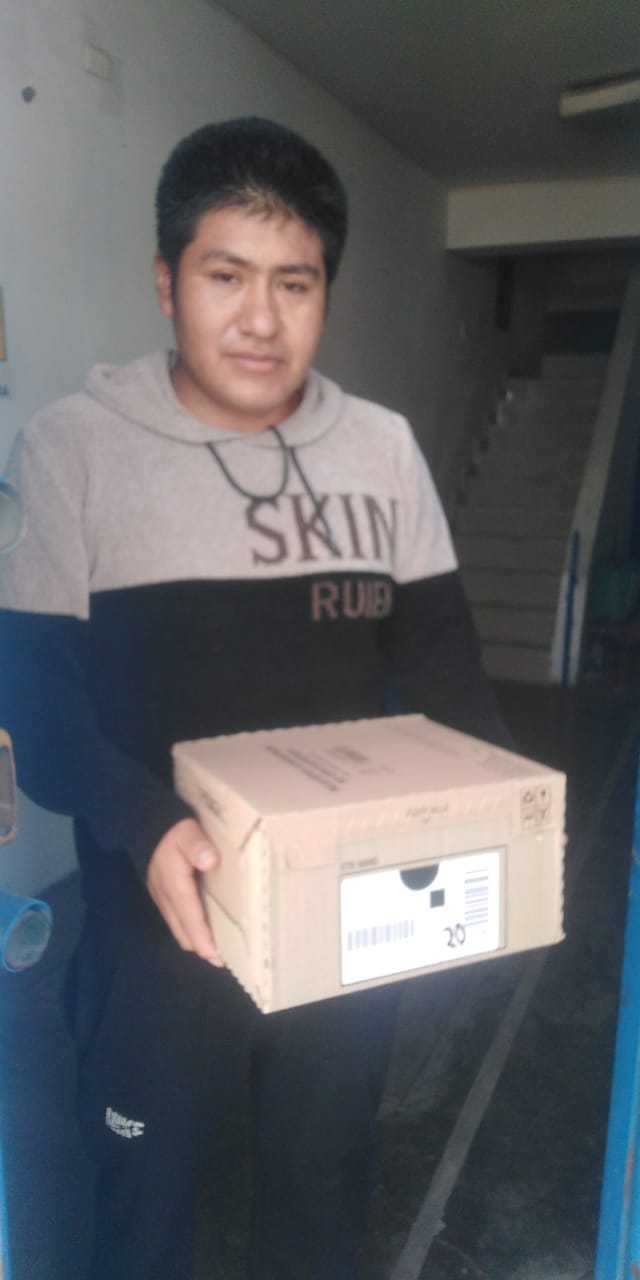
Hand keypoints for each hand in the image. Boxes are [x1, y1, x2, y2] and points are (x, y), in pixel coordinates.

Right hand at [146, 818, 223, 965]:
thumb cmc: (172, 830)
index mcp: (175, 887)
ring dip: (196, 941)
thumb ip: (198, 846)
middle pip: (184, 933)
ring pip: (179, 929)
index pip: (191, 921)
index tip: (218, 958)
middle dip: (202, 948)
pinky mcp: (162, 896)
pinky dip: (190, 929)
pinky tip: (204, 928)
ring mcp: (162, 898)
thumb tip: (210, 861)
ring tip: (218, 949)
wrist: (146, 825)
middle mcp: (166, 898)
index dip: (204, 942)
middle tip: (226, 959)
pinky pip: (176, 920)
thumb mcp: (188, 832)